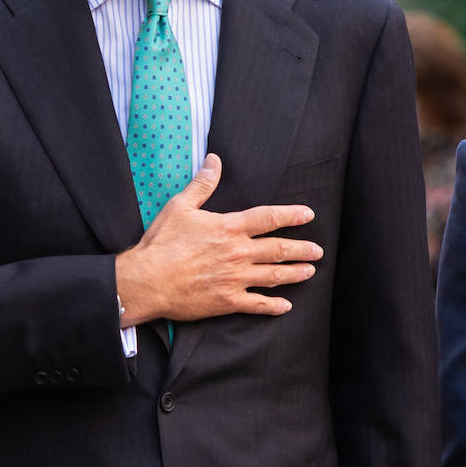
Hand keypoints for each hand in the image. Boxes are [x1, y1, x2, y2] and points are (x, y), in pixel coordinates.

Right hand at [114, 154, 321, 323]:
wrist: (147, 281)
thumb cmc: (161, 244)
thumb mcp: (180, 207)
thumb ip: (202, 184)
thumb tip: (215, 160)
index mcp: (229, 228)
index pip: (269, 218)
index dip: (292, 215)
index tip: (309, 215)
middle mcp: (238, 253)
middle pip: (279, 249)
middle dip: (302, 249)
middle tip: (318, 251)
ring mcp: (235, 279)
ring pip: (274, 276)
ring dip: (295, 273)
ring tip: (310, 271)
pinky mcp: (228, 301)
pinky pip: (257, 305)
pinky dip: (274, 306)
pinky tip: (286, 305)